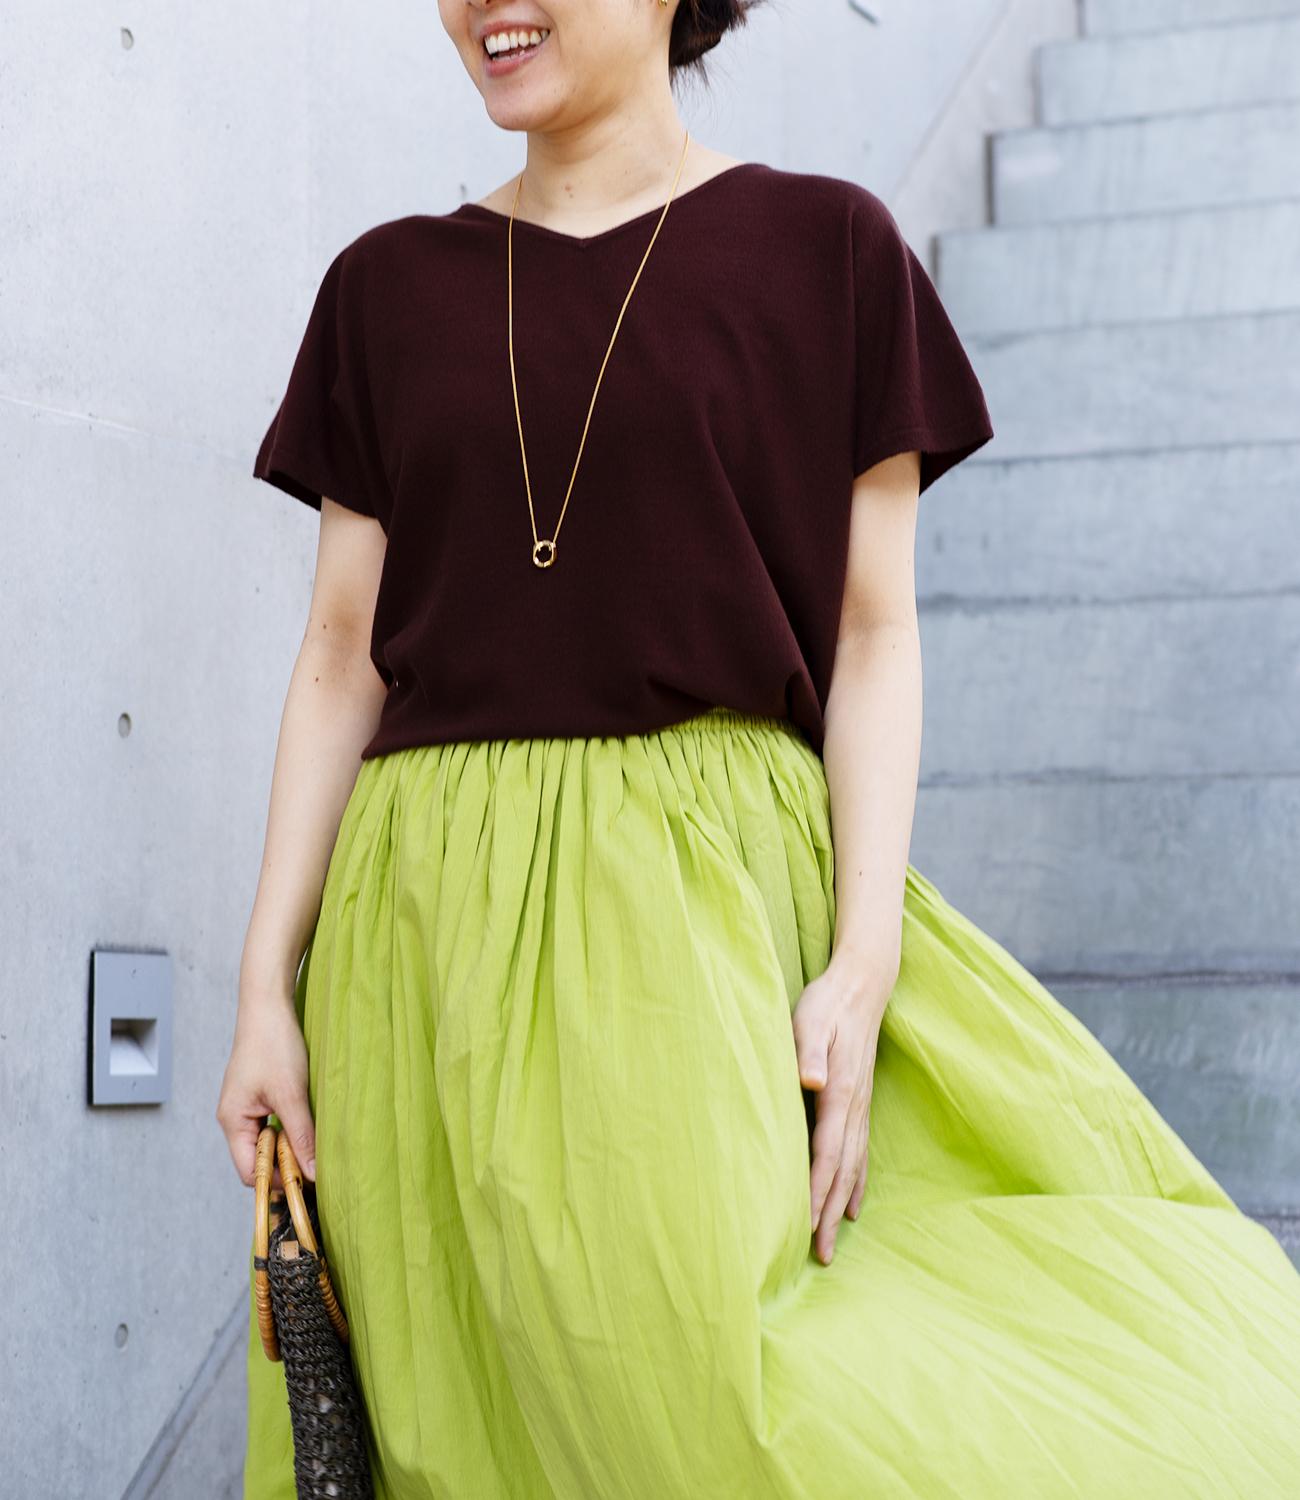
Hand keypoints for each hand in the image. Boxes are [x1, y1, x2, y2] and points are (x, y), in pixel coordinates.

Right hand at [216, 986, 315, 1189]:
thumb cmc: (273, 1044)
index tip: (307, 1182)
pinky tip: (309, 1123)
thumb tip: (312, 1174)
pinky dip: (291, 1128)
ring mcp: (247, 1106)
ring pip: (269, 1141)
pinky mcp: (260, 1095)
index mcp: (233, 1121)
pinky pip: (274, 1123)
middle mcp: (235, 1118)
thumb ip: (301, 1136)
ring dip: (291, 1145)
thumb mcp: (291, 1094)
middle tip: (316, 1162)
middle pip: (259, 1159)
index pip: (250, 1171)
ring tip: (314, 1142)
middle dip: (286, 1164)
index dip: (277, 1181)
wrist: (268, 1005)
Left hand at [791, 960, 887, 1263]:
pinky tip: (853, 1205)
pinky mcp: (861, 1100)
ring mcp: (861, 1106)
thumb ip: (811, 1052)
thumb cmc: (827, 1002)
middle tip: (821, 1256)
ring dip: (842, 1205)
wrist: (861, 984)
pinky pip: (860, 1152)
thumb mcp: (810, 1020)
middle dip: (830, 1214)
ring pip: (853, 1166)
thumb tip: (812, 1082)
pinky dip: (857, 1183)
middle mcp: (855, 1107)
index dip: (818, 1193)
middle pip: (842, 1171)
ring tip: (832, 1242)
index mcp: (841, 1092)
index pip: (827, 1153)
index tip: (809, 1228)